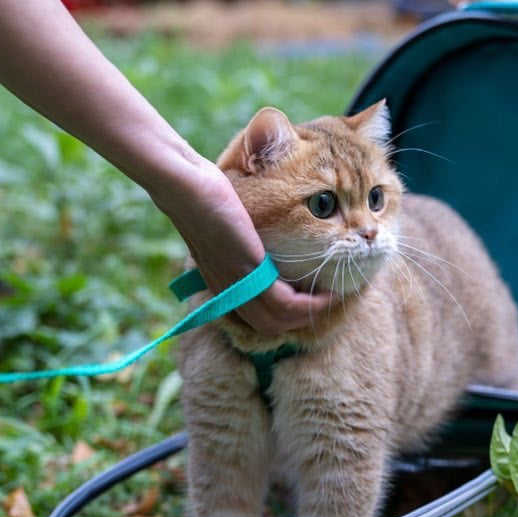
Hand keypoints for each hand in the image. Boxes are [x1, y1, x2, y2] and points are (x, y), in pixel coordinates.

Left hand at [158, 168, 333, 334]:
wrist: (187, 190)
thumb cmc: (200, 197)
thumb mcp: (223, 225)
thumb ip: (239, 234)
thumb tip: (256, 225)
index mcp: (222, 284)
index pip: (255, 317)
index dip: (284, 315)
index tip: (307, 297)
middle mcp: (228, 292)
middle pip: (268, 326)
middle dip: (301, 318)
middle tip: (325, 299)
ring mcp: (236, 285)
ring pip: (278, 321)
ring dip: (310, 313)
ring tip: (331, 297)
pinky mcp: (247, 273)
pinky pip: (283, 303)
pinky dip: (309, 303)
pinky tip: (325, 291)